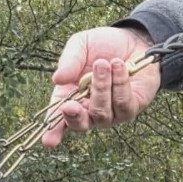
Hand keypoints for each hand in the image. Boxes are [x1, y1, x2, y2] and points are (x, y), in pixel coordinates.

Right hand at [41, 26, 161, 146]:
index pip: (59, 119)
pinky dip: (120, 84)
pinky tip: (119, 66)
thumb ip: (69, 60)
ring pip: (102, 114)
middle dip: (75, 116)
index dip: (54, 131)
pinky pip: (122, 104)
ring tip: (103, 63)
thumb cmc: (103, 46)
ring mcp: (110, 114)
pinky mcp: (130, 109)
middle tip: (70, 105)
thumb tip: (57, 79)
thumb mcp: (81, 45)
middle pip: (81, 124)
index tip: (48, 141)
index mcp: (70, 97)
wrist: (133, 40)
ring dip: (101, 88)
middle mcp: (89, 110)